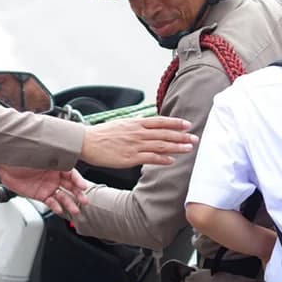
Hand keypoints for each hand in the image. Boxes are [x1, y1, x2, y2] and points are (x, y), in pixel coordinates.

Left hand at [0, 164, 90, 215]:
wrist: (5, 164)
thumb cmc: (22, 156)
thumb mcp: (40, 156)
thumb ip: (53, 159)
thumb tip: (66, 158)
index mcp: (57, 165)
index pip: (72, 173)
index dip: (78, 180)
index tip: (83, 186)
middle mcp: (54, 176)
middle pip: (70, 187)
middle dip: (78, 194)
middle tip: (84, 201)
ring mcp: (48, 186)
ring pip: (62, 196)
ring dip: (69, 203)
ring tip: (75, 210)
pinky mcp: (40, 195)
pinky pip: (50, 202)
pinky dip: (56, 207)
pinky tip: (59, 210)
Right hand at [79, 116, 196, 168]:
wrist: (87, 142)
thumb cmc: (102, 134)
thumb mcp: (120, 124)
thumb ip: (134, 124)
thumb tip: (143, 120)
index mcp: (135, 123)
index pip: (160, 121)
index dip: (175, 123)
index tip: (187, 124)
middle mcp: (138, 133)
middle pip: (164, 133)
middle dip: (182, 136)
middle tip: (195, 138)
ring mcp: (135, 145)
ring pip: (160, 145)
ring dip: (177, 147)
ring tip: (189, 148)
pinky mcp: (130, 158)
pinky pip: (150, 158)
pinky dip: (162, 159)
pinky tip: (172, 160)